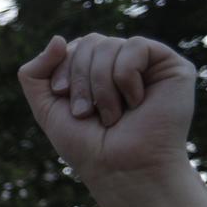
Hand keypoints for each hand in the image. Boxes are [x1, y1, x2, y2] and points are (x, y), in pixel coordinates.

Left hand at [17, 33, 194, 190]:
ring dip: (102, 86)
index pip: (72, 47)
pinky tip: (136, 102)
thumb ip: (34, 72)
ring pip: (110, 44)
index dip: (63, 72)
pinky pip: (136, 46)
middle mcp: (122, 63)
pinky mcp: (171, 66)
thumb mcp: (46, 107)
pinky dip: (125, 77)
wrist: (121, 168)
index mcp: (96, 70)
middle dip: (81, 79)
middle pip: (90, 42)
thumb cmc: (86, 144)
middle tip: (87, 113)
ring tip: (112, 115)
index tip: (68, 105)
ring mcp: (148, 64)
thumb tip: (58, 38)